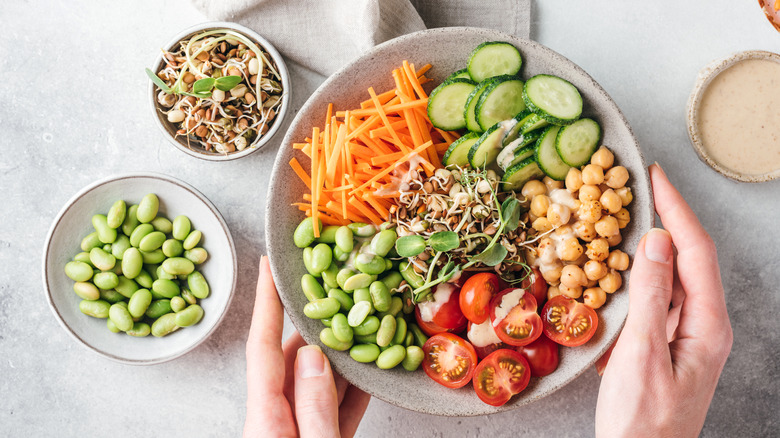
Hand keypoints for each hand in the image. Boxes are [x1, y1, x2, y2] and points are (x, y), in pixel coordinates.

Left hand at [243, 256, 369, 437]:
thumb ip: (315, 406)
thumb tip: (314, 355)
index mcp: (266, 421)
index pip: (262, 347)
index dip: (266, 301)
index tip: (268, 266)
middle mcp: (276, 422)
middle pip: (293, 359)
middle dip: (318, 324)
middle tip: (339, 291)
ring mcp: (297, 433)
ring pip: (317, 382)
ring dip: (340, 356)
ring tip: (364, 324)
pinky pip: (334, 409)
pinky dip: (352, 390)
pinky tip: (370, 374)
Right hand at [595, 164, 732, 436]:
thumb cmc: (641, 422)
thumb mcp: (641, 355)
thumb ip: (650, 296)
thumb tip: (654, 241)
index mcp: (707, 326)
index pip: (696, 252)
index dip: (676, 209)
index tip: (654, 177)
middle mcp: (703, 326)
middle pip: (688, 259)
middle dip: (665, 219)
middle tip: (637, 188)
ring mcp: (686, 336)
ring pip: (671, 278)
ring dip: (649, 246)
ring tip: (625, 218)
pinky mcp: (666, 345)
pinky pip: (656, 300)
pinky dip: (637, 276)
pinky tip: (618, 269)